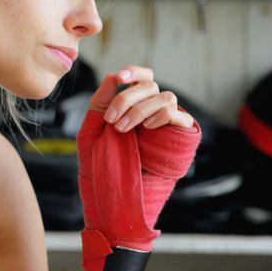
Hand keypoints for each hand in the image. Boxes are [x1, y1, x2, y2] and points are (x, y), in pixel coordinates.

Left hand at [77, 65, 200, 270]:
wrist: (112, 199)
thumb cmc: (98, 169)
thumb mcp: (91, 133)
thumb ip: (100, 104)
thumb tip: (112, 77)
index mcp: (130, 108)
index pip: (140, 78)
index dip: (134, 72)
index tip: (120, 76)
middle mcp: (150, 112)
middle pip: (150, 85)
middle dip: (128, 97)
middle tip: (112, 120)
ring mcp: (166, 125)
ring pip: (165, 96)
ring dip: (141, 109)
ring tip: (123, 130)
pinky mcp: (179, 138)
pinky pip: (179, 115)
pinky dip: (162, 115)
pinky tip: (148, 128)